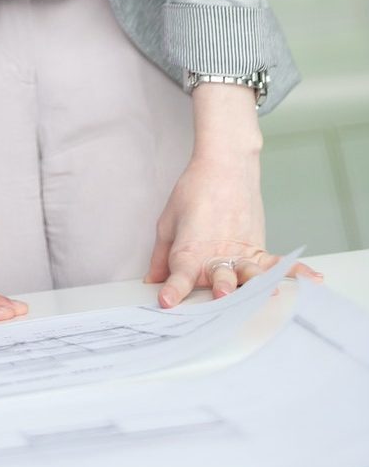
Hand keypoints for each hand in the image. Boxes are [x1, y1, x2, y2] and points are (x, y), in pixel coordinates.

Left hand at [147, 151, 321, 307]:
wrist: (224, 165)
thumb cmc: (194, 192)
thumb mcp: (168, 221)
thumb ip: (161, 256)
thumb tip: (153, 282)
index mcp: (191, 248)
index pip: (180, 274)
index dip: (173, 289)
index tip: (167, 302)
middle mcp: (218, 254)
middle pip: (221, 276)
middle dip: (222, 288)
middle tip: (222, 294)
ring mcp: (242, 251)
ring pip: (251, 274)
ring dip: (257, 284)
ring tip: (268, 293)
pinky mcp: (259, 247)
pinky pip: (279, 264)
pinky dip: (297, 271)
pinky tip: (314, 280)